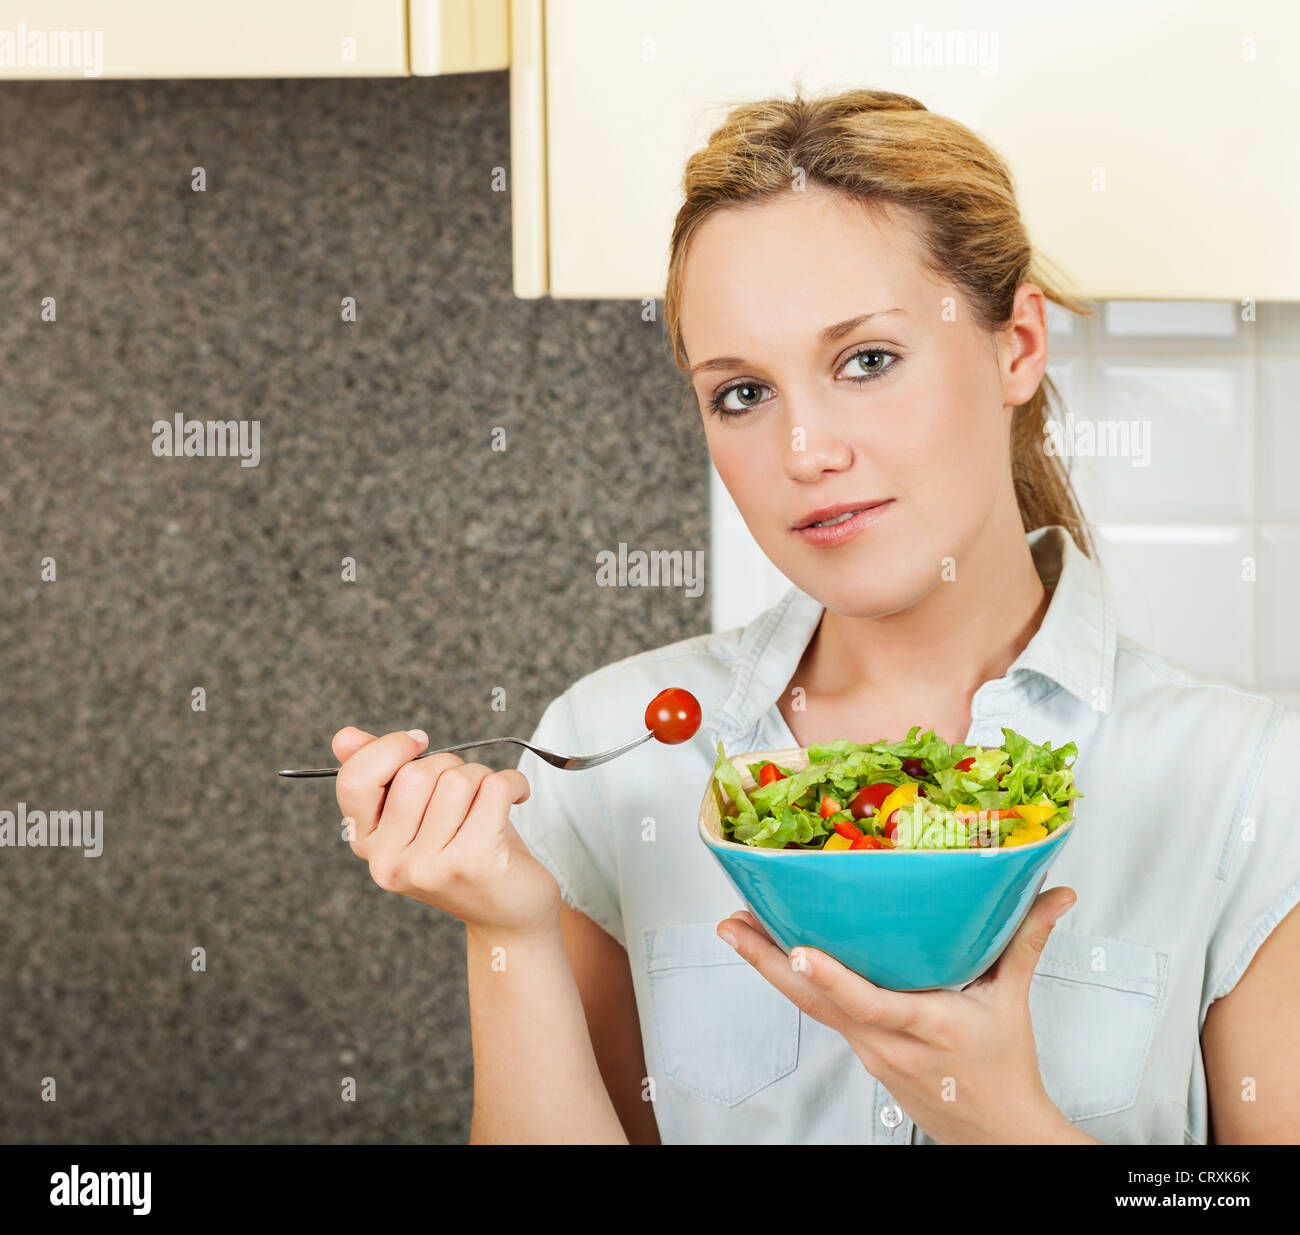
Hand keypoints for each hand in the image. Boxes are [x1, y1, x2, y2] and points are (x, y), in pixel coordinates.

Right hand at [333, 726, 561, 937]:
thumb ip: (382, 773)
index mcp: (367, 843)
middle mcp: (388, 861)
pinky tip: (516, 799)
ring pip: (458, 779)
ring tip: (488, 804)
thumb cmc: (466, 851)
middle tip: (467, 792)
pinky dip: (514, 783)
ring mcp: (428, 867)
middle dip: (450, 766)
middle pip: (416, 773)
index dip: (389, 748)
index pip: (355, 780)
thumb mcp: (420, 813)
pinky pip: (495, 788)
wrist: (509, 915)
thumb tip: (344, 737)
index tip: (418, 742)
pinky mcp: (472, 863)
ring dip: (483, 778)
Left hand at [717, 888, 1080, 1143]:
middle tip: (732, 926)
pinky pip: (824, 1015)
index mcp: (925, 1024)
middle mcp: (887, 1041)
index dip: (831, 976)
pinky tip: (780, 957)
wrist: (999, 1135)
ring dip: (772, 968)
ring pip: (812, 1007)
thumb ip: (1026, 941)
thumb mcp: (1014, 1000)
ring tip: (741, 930)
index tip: (798, 948)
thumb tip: (1054, 896)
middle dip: (767, 960)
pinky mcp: (863, 1055)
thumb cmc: (1002, 1072)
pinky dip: (800, 985)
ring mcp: (870, 1051)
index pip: (870, 1001)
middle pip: (816, 1001)